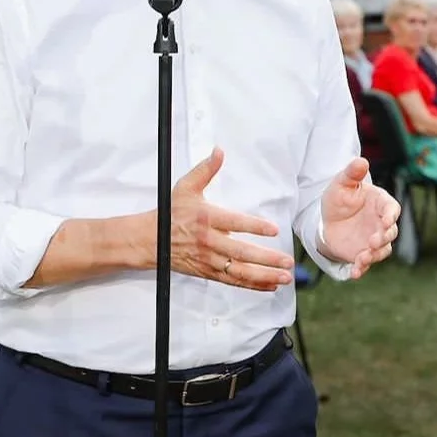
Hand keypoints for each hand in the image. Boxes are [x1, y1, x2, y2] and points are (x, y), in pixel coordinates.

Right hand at [168, 149, 290, 289]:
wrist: (148, 240)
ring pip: (239, 271)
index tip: (274, 230)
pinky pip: (232, 281)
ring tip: (284, 277)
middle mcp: (209, 241)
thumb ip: (205, 170)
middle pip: (241, 253)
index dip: (254, 227)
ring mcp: (209, 259)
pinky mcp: (207, 272)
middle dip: (266, 259)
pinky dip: (252, 285)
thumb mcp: (186, 187)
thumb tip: (219, 151)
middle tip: (288, 261)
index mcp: (207, 218)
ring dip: (263, 276)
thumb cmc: (171, 213)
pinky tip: (270, 285)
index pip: (234, 223)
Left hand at [318, 157, 401, 277]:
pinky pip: (368, 263)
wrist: (328, 219)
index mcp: (382, 204)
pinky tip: (355, 273)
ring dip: (375, 255)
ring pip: (382, 250)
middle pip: (390, 233)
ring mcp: (375, 240)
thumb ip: (352, 173)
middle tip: (372, 242)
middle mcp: (382, 224)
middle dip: (383, 238)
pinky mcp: (364, 253)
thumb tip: (361, 160)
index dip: (391, 216)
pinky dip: (362, 268)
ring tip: (363, 258)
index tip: (386, 221)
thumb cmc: (340, 197)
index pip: (393, 209)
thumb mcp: (342, 183)